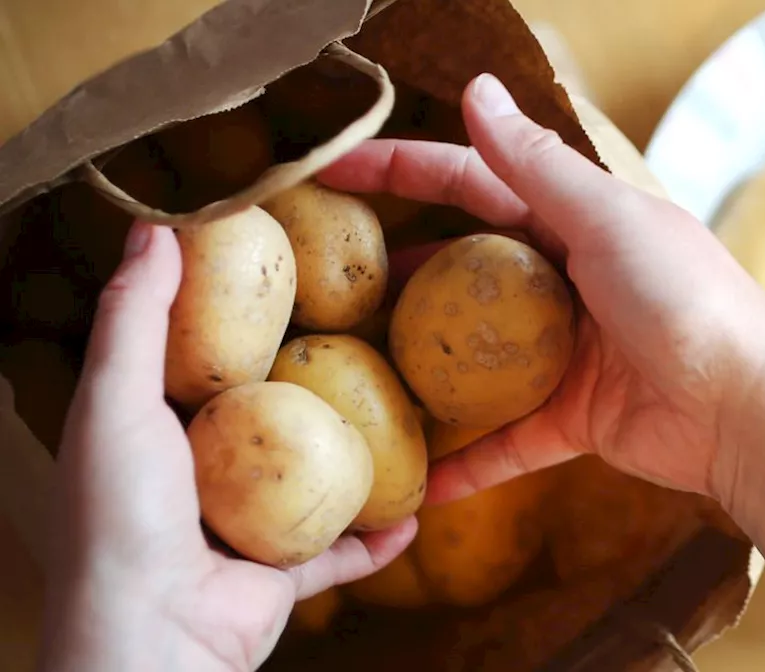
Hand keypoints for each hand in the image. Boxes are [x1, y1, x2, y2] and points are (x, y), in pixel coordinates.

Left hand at [42, 222, 416, 671]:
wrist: (154, 633)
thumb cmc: (122, 513)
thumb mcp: (116, 397)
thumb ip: (136, 316)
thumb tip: (153, 226)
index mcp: (157, 429)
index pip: (205, 357)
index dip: (244, 313)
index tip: (297, 268)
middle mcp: (202, 475)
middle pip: (273, 415)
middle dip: (320, 382)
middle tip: (373, 336)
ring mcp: (246, 525)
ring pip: (314, 479)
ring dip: (358, 456)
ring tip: (406, 416)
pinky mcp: (284, 572)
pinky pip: (343, 549)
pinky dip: (378, 535)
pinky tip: (415, 509)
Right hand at [319, 74, 764, 506]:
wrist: (749, 407)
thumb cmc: (686, 298)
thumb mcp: (606, 220)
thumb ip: (536, 165)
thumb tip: (476, 87)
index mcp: (575, 221)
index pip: (472, 182)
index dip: (403, 171)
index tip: (333, 171)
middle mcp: (565, 281)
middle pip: (462, 272)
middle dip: (396, 276)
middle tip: (325, 286)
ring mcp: (567, 353)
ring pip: (474, 358)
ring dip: (419, 367)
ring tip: (347, 375)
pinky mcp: (574, 418)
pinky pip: (506, 440)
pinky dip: (466, 461)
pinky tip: (414, 479)